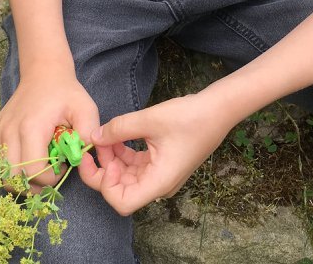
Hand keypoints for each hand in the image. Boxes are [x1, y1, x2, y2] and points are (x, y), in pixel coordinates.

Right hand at [0, 71, 98, 193]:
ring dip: (21, 177)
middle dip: (32, 184)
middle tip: (49, 174)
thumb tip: (85, 157)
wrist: (43, 72)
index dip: (49, 178)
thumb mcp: (86, 109)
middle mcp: (9, 132)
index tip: (62, 167)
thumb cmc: (66, 92)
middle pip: (13, 178)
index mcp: (32, 128)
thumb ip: (89, 133)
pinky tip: (30, 152)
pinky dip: (14, 164)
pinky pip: (0, 159)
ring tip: (40, 166)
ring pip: (3, 172)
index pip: (33, 171)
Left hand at [77, 94, 230, 214]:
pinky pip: (136, 167)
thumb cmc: (190, 117)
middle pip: (121, 191)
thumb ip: (118, 129)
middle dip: (104, 169)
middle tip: (95, 144)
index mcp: (159, 182)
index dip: (105, 184)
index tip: (101, 158)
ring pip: (127, 178)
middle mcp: (159, 185)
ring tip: (105, 137)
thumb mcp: (150, 119)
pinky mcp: (162, 165)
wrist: (218, 110)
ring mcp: (161, 176)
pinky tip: (116, 137)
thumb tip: (94, 136)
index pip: (122, 202)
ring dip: (113, 160)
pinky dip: (123, 154)